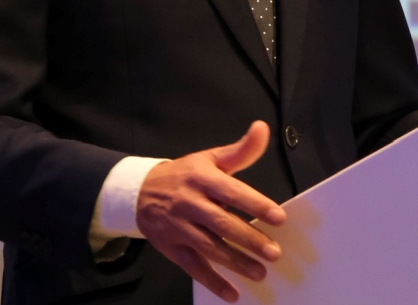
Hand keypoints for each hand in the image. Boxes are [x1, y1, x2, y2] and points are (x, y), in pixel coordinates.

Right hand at [137, 121, 287, 301]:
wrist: (139, 192)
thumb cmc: (185, 174)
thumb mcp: (210, 158)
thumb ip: (240, 150)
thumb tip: (262, 129)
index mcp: (202, 178)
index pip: (232, 192)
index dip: (255, 204)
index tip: (278, 217)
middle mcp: (190, 203)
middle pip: (222, 224)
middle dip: (249, 239)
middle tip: (274, 252)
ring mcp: (179, 227)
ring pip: (210, 248)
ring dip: (236, 262)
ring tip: (260, 272)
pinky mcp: (171, 248)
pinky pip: (193, 267)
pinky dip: (213, 282)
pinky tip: (232, 293)